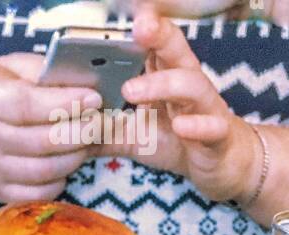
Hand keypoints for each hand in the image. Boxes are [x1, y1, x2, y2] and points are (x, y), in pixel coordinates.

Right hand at [0, 54, 101, 202]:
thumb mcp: (4, 68)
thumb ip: (39, 70)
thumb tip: (80, 80)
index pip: (31, 105)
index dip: (67, 103)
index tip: (94, 98)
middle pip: (43, 142)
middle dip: (80, 132)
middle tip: (97, 123)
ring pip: (44, 171)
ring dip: (74, 158)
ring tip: (84, 144)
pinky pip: (37, 193)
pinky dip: (59, 181)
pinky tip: (64, 166)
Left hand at [106, 6, 262, 203]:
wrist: (222, 165)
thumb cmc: (178, 140)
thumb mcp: (134, 135)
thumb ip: (104, 129)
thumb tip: (66, 129)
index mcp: (167, 77)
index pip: (154, 45)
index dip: (144, 27)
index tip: (126, 14)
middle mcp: (188, 84)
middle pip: (176, 51)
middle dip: (159, 36)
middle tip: (138, 26)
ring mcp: (205, 108)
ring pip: (192, 85)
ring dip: (162, 84)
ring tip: (132, 90)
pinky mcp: (218, 135)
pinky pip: (212, 127)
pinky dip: (197, 126)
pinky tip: (181, 126)